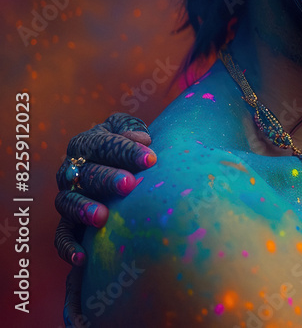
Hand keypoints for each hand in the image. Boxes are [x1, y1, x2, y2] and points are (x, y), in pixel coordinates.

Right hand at [54, 113, 155, 265]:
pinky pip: (62, 235)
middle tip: (129, 185)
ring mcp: (68, 196)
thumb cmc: (129, 148)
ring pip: (69, 202)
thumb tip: (142, 138)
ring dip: (84, 209)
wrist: (118, 167)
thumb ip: (132, 129)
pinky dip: (68, 247)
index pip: (103, 144)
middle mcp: (72, 170)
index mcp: (86, 144)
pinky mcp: (68, 222)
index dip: (125, 151)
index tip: (151, 159)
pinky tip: (82, 259)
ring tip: (103, 217)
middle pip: (86, 173)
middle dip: (107, 179)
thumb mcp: (131, 131)